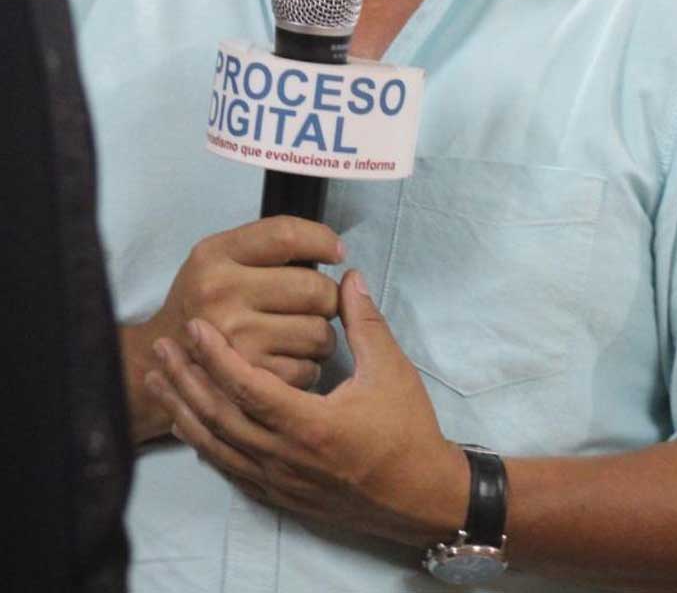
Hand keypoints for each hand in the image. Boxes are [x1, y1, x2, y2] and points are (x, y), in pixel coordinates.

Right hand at [122, 216, 342, 442]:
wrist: (157, 360)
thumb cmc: (202, 303)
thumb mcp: (217, 258)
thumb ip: (266, 246)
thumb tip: (333, 249)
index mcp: (214, 256)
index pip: (286, 236)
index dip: (322, 241)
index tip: (336, 251)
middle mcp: (221, 294)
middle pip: (314, 288)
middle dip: (328, 296)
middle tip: (320, 302)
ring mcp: (234, 340)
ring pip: (319, 333)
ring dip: (323, 335)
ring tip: (304, 332)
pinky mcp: (246, 381)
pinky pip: (307, 370)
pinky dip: (308, 366)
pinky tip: (290, 359)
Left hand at [145, 269, 469, 547]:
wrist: (418, 497)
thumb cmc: (406, 431)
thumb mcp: (391, 370)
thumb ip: (365, 322)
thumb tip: (349, 278)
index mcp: (310, 423)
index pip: (247, 386)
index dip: (215, 355)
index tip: (194, 327)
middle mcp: (284, 456)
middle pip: (219, 416)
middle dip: (186, 379)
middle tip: (162, 347)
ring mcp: (277, 480)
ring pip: (216, 445)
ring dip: (184, 409)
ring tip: (160, 380)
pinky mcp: (278, 494)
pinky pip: (228, 467)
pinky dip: (202, 443)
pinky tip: (187, 424)